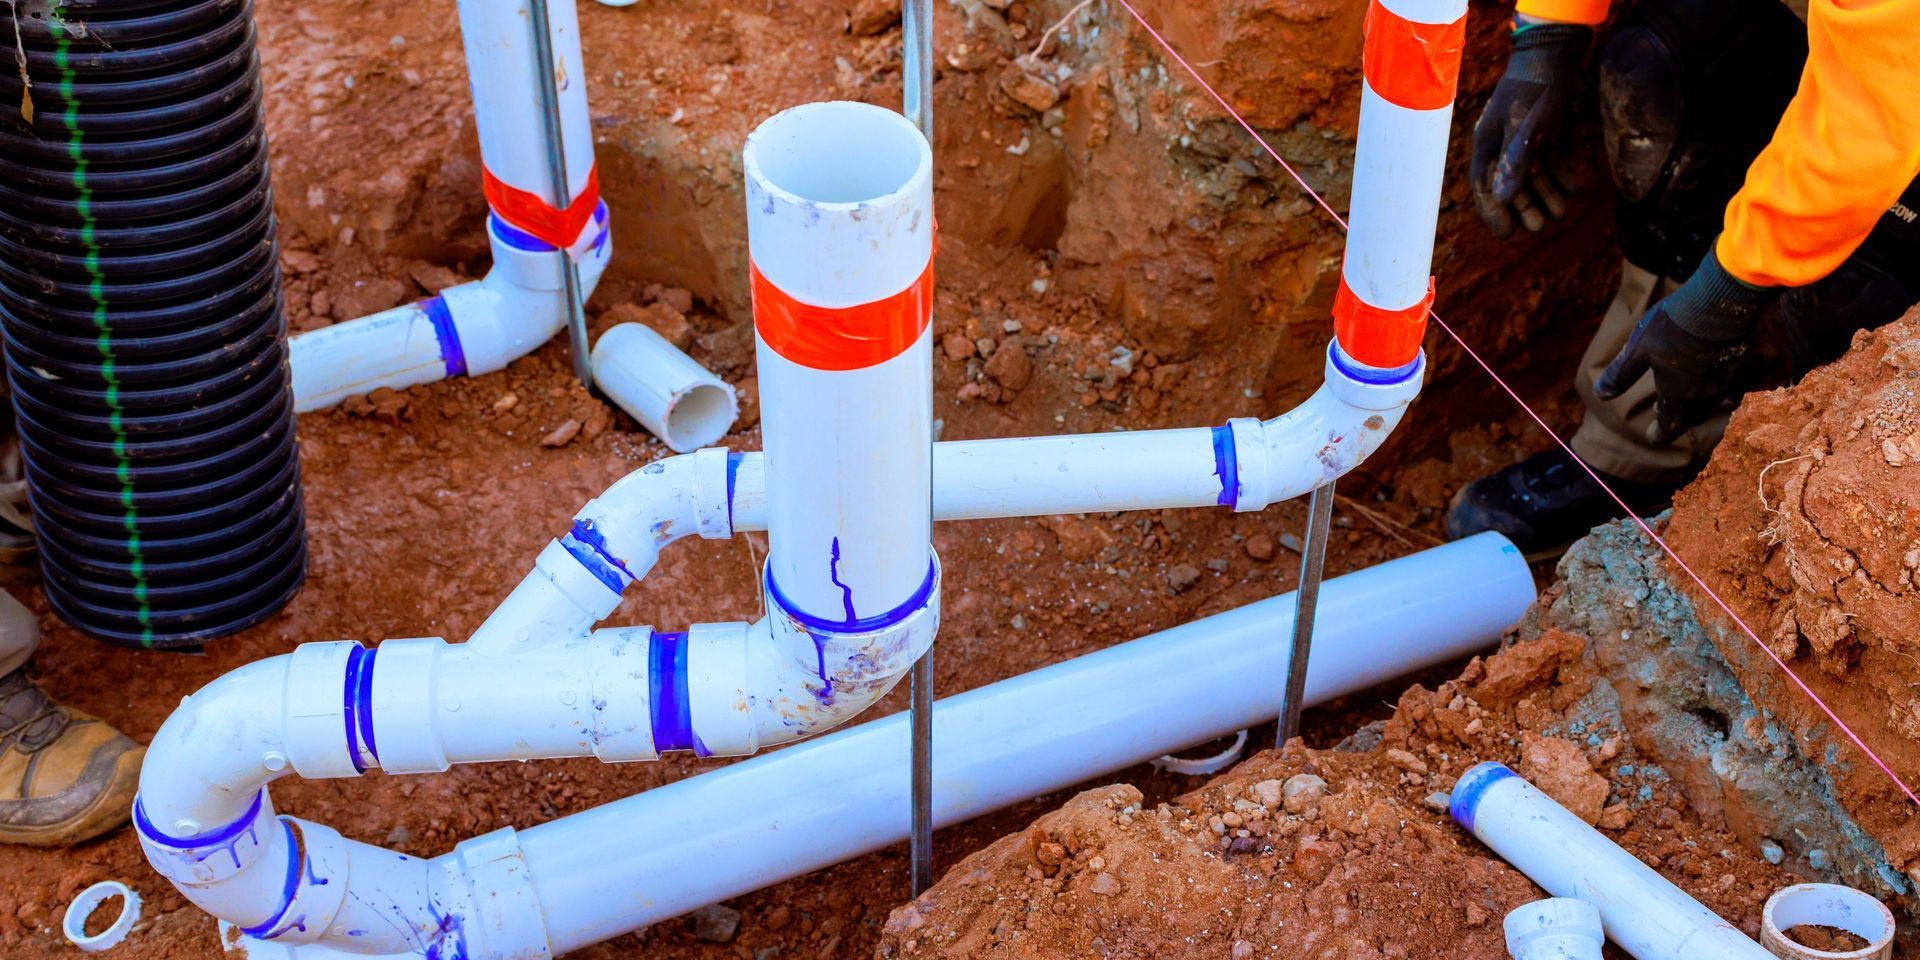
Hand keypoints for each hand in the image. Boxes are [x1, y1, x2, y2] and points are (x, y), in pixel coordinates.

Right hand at [1470, 23, 1589, 236]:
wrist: (1555, 57)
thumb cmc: (1533, 92)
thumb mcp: (1524, 129)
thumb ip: (1514, 163)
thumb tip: (1501, 200)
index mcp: (1488, 145)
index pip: (1485, 187)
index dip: (1494, 212)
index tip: (1506, 234)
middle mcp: (1504, 146)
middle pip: (1511, 186)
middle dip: (1525, 208)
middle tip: (1539, 226)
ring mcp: (1526, 141)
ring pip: (1534, 177)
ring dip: (1546, 195)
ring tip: (1560, 212)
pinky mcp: (1547, 135)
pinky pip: (1552, 162)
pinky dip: (1561, 175)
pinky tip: (1573, 189)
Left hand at [1594, 249, 1777, 441]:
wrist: (1720, 302)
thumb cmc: (1672, 327)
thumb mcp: (1637, 350)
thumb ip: (1620, 375)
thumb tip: (1601, 395)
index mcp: (1679, 398)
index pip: (1668, 428)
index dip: (1658, 434)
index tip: (1651, 436)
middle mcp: (1706, 397)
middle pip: (1690, 418)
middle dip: (1675, 419)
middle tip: (1662, 414)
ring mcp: (1727, 381)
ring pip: (1710, 402)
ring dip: (1694, 402)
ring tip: (1682, 392)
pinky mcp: (1742, 363)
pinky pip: (1727, 384)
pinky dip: (1713, 385)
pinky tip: (1707, 371)